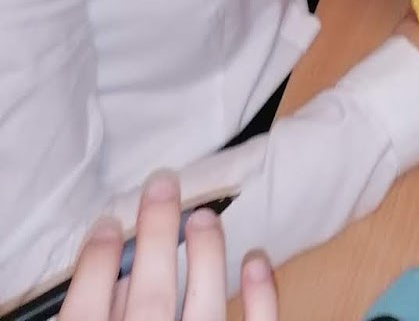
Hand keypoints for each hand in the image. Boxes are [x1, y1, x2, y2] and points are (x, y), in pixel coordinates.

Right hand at [61, 172, 276, 320]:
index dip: (94, 263)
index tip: (106, 221)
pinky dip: (261, 298)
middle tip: (162, 184)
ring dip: (206, 258)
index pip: (85, 312)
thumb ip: (93, 314)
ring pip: (204, 311)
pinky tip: (256, 257)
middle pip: (149, 301)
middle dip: (155, 237)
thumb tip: (110, 273)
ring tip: (204, 215)